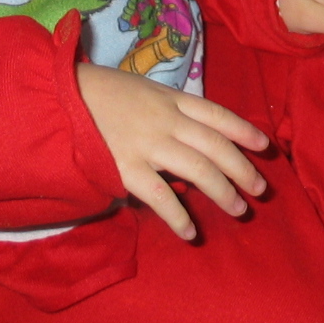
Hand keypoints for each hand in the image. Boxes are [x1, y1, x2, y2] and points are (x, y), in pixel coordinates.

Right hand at [76, 62, 267, 240]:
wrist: (59, 96)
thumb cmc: (99, 92)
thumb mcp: (141, 90)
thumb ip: (168, 108)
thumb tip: (192, 131)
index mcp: (171, 99)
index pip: (217, 115)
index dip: (244, 130)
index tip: (264, 146)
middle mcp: (167, 121)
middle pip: (216, 146)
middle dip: (242, 169)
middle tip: (260, 189)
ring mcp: (148, 145)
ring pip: (198, 171)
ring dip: (223, 192)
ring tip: (239, 210)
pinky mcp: (126, 168)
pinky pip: (160, 196)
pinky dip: (179, 217)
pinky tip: (191, 232)